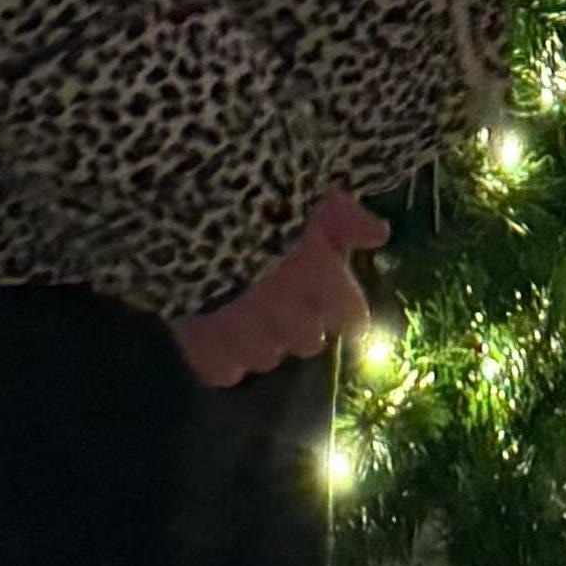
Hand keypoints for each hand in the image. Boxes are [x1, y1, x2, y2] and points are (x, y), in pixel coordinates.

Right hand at [175, 185, 383, 388]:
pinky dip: (221, 355)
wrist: (185, 213)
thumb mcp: (309, 193)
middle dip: (300, 322)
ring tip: (241, 308)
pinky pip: (225, 371)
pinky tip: (213, 328)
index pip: (354, 319)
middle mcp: (294, 322)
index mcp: (324, 285)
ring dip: (260, 338)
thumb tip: (380, 234)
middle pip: (310, 341)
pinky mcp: (207, 355)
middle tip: (278, 295)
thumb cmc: (258, 196)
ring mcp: (249, 344)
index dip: (342, 308)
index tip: (330, 295)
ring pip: (267, 357)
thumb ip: (345, 219)